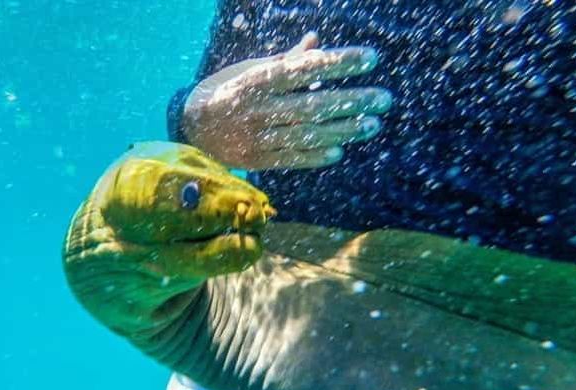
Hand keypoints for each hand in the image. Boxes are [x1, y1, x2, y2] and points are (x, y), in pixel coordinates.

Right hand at [182, 32, 391, 169]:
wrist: (191, 127)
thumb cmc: (227, 90)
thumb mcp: (250, 69)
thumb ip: (285, 60)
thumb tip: (316, 43)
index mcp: (257, 80)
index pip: (305, 69)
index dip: (339, 63)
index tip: (370, 59)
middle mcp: (258, 108)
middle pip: (313, 105)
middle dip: (352, 101)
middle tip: (384, 99)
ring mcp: (257, 137)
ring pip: (307, 134)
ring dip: (343, 130)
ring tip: (372, 124)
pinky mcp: (256, 160)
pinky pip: (291, 158)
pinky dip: (316, 155)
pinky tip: (340, 150)